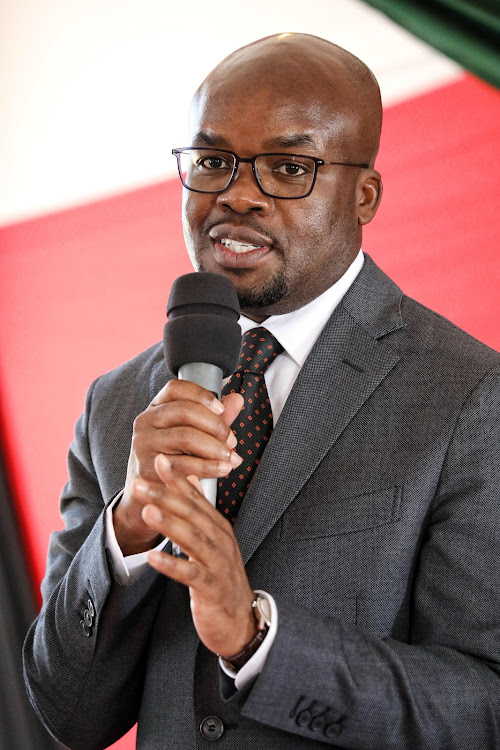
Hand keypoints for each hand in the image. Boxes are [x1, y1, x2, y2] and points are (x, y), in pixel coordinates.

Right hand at [114, 380, 243, 555]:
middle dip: (216, 425)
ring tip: (232, 458)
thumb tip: (237, 399)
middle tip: (232, 440)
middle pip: (185, 411)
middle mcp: (145, 422)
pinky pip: (184, 464)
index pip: (176, 388)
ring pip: (186, 437)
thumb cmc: (174, 459)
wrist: (149, 495)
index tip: (222, 408)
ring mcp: (144, 444)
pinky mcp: (147, 468)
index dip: (201, 394)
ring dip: (216, 447)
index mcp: (156, 408)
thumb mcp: (192, 435)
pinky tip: (223, 469)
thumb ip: (214, 418)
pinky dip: (209, 466)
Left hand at [136, 453, 256, 657]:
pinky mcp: (212, 588)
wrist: (240, 620)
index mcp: (219, 527)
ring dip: (169, 524)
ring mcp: (218, 564)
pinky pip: (191, 574)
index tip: (157, 460)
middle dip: (165, 496)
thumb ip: (200, 512)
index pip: (196, 497)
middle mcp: (221, 541)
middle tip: (139, 483)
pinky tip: (154, 557)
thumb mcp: (212, 541)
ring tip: (147, 511)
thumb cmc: (221, 577)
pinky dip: (172, 565)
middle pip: (192, 514)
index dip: (177, 478)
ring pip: (193, 539)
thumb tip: (190, 481)